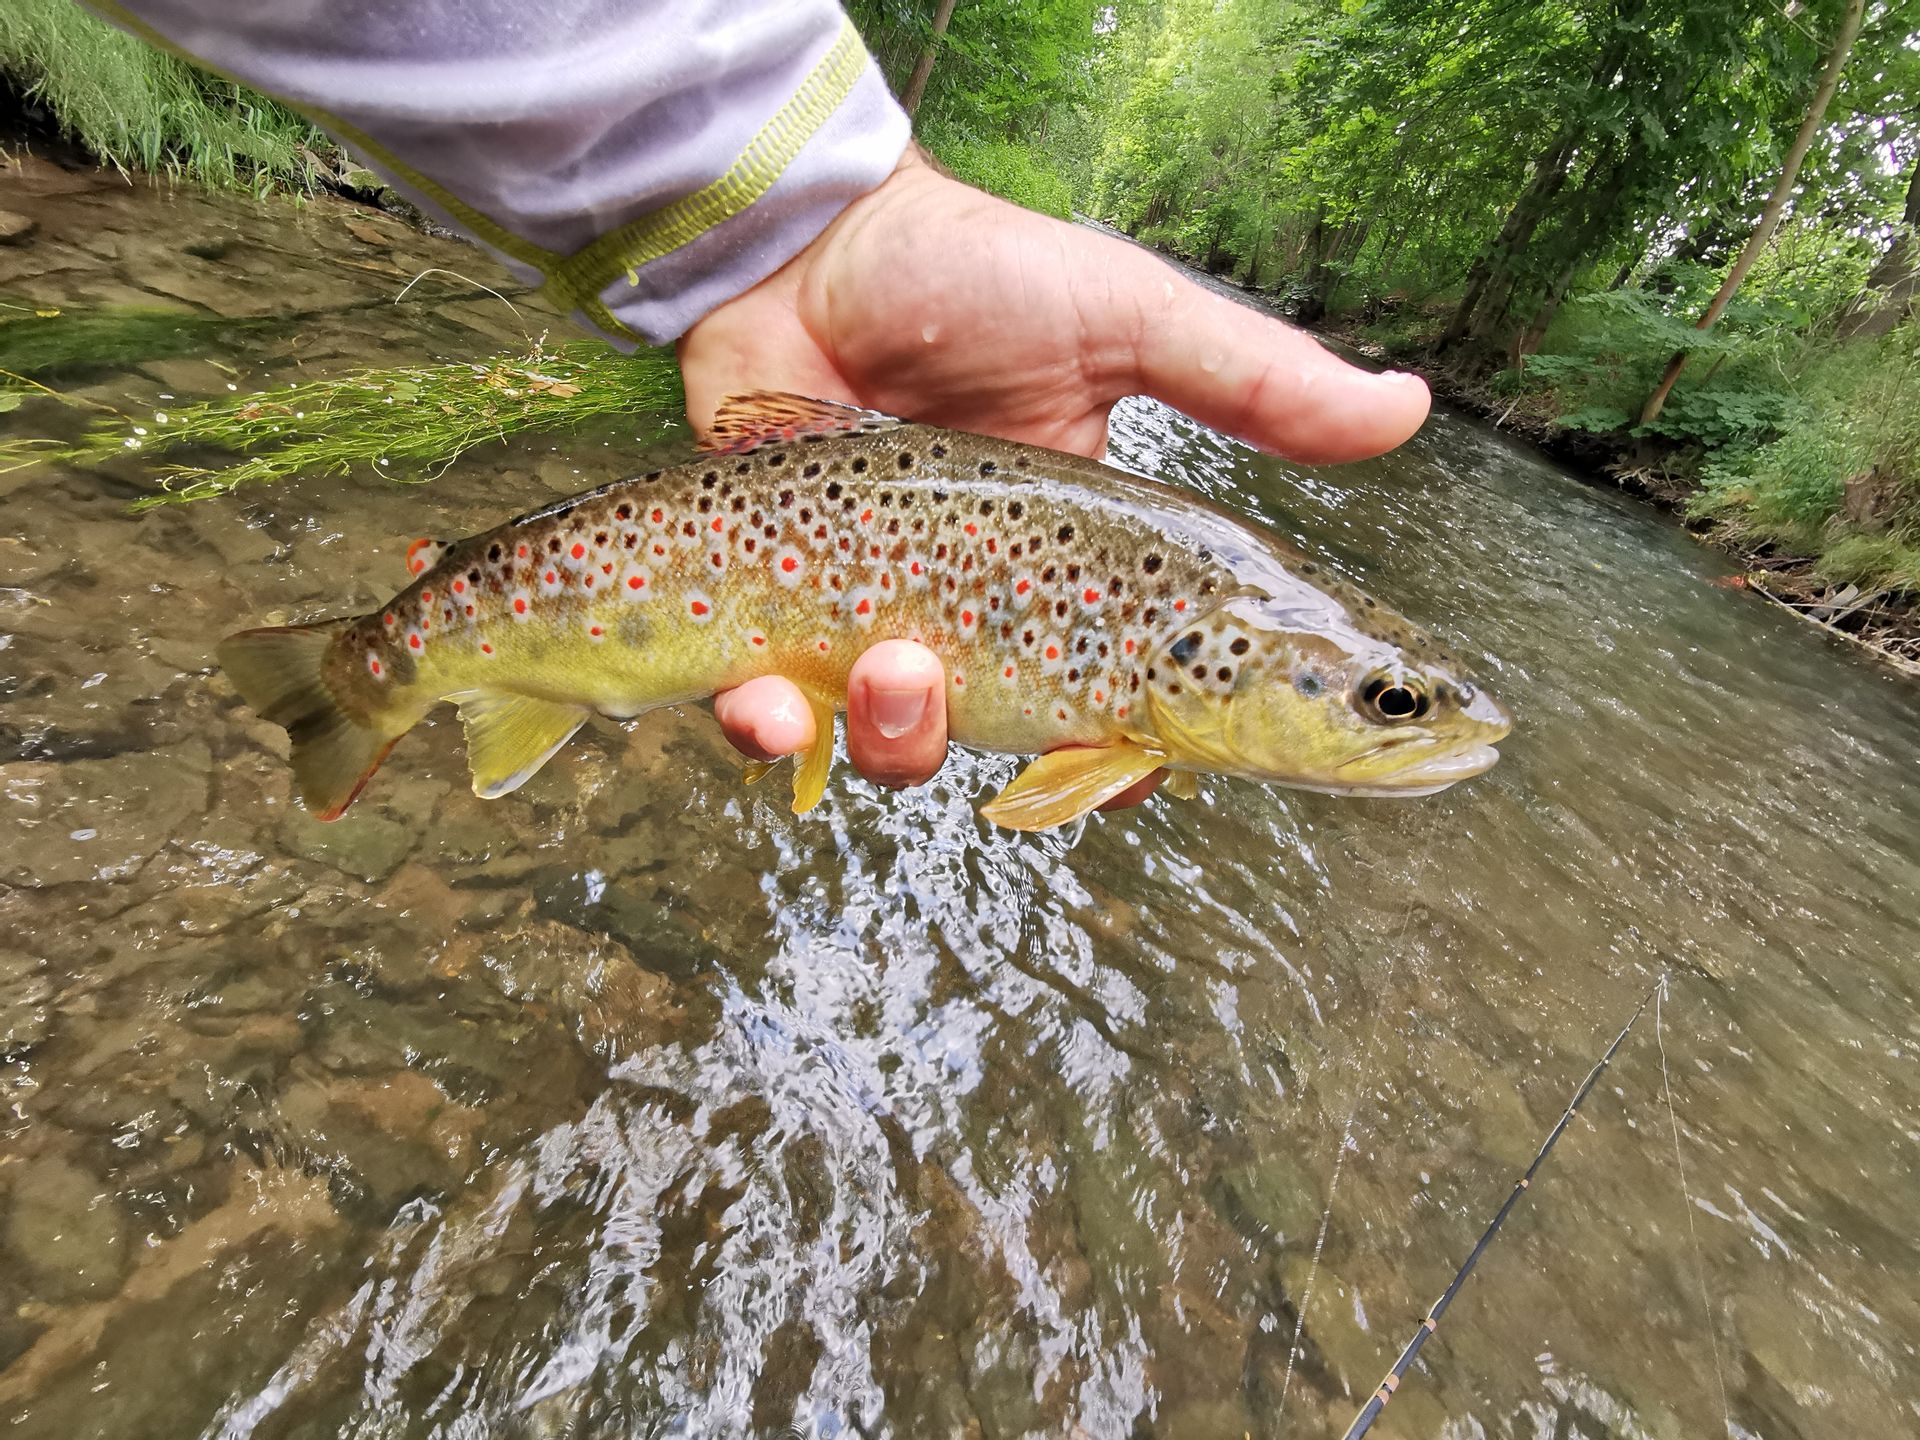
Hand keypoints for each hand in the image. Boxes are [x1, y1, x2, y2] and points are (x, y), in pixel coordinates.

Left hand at [680, 148, 1430, 802]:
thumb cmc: (968, 274)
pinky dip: (766, 733)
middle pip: (1021, 752)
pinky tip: (765, 705)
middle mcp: (986, 610)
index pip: (1137, 703)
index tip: (1156, 760)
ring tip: (881, 661)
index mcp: (1083, 566)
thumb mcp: (1127, 323)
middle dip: (1018, 761)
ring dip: (894, 734)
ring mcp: (877, 618)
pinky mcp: (774, 614)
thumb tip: (1409, 409)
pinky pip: (772, 720)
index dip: (1149, 757)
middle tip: (980, 673)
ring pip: (898, 749)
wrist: (799, 245)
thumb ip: (1254, 385)